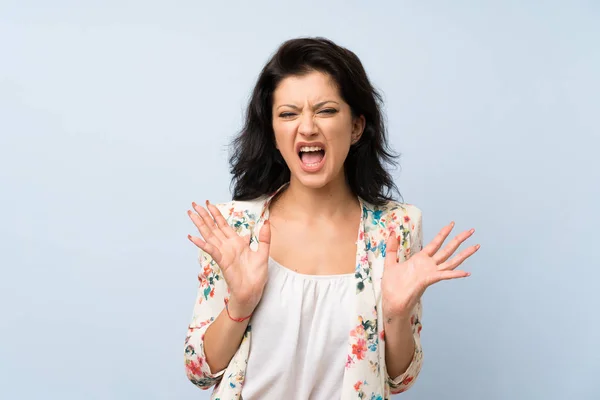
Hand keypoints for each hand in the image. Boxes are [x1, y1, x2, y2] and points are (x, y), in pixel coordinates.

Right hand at [187, 200, 270, 316]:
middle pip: (213, 227)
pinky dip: (202, 244)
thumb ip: (264, 238)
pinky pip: (211, 250)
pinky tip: (193, 237)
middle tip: (194, 205)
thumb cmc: (256, 276)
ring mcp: (223, 253)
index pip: (223, 225)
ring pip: (209, 235)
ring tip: (191, 214)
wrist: (252, 292)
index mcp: (236, 242)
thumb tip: (266, 221)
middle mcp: (227, 246)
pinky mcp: (222, 262)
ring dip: (200, 225)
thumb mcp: (263, 253)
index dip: (216, 214)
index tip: (209, 203)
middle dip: (204, 216)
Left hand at [381, 222, 479, 319]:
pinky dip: (455, 274)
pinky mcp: (429, 280)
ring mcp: (431, 273)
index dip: (443, 233)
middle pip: (448, 249)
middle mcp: (428, 265)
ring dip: (464, 254)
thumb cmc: (392, 286)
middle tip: (471, 230)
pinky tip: (466, 272)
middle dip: (459, 239)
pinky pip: (444, 276)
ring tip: (475, 246)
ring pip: (451, 261)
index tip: (452, 224)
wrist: (392, 302)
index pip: (435, 243)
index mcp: (420, 259)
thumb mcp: (390, 263)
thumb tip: (392, 233)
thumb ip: (392, 248)